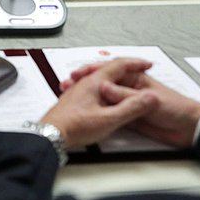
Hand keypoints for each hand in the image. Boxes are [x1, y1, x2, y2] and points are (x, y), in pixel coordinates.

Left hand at [40, 58, 157, 148]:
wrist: (50, 136)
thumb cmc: (74, 127)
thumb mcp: (109, 120)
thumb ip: (131, 108)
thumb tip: (150, 98)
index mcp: (94, 82)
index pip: (119, 65)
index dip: (136, 64)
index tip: (147, 64)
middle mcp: (85, 83)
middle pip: (108, 69)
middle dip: (125, 68)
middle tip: (138, 68)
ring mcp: (78, 90)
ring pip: (99, 78)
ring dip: (114, 78)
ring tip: (125, 80)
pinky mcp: (74, 101)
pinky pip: (92, 88)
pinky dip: (105, 88)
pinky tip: (104, 97)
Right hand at [64, 58, 199, 147]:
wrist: (190, 129)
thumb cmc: (177, 108)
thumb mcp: (148, 100)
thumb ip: (124, 95)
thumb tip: (103, 86)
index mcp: (136, 78)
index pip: (109, 70)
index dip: (91, 71)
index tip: (76, 75)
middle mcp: (129, 89)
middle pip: (102, 83)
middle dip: (84, 84)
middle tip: (68, 87)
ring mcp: (128, 103)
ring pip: (103, 98)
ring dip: (89, 99)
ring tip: (71, 100)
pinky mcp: (128, 117)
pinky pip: (109, 113)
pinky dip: (97, 112)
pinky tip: (85, 114)